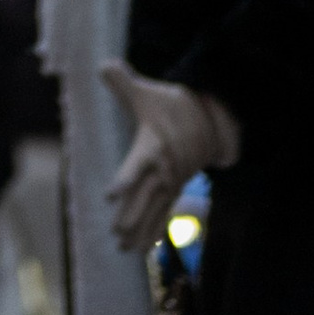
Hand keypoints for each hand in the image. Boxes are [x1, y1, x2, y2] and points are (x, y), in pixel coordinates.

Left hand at [101, 57, 240, 254]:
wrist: (211, 120)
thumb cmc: (173, 105)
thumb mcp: (147, 91)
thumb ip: (122, 80)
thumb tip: (102, 65)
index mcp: (153, 146)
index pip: (137, 166)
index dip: (125, 180)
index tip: (110, 195)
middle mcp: (163, 169)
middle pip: (144, 197)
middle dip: (131, 216)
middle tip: (115, 234)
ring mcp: (171, 182)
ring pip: (153, 211)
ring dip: (139, 230)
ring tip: (123, 249)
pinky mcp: (175, 189)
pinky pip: (163, 215)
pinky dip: (153, 232)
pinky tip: (141, 249)